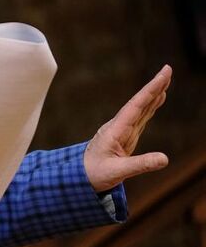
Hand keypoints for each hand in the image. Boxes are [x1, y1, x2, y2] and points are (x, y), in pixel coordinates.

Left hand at [84, 64, 171, 191]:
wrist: (78, 177)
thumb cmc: (94, 174)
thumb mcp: (117, 172)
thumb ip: (140, 164)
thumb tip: (165, 159)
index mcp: (116, 130)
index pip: (136, 106)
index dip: (151, 90)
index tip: (163, 75)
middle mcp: (118, 126)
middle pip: (139, 103)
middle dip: (154, 87)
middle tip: (167, 70)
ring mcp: (122, 131)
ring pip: (140, 109)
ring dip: (153, 95)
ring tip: (165, 81)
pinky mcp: (124, 137)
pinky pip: (141, 118)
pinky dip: (150, 107)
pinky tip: (156, 100)